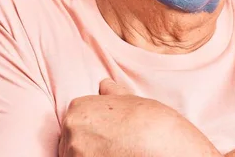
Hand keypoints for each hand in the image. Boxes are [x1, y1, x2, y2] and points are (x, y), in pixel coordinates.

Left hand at [59, 79, 221, 156]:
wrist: (163, 148)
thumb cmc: (151, 122)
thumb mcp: (134, 101)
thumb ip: (113, 94)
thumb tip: (104, 84)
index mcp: (79, 109)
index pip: (78, 118)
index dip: (97, 125)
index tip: (112, 132)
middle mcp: (71, 133)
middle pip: (74, 138)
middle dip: (91, 142)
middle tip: (117, 144)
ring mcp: (75, 156)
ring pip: (78, 156)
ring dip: (93, 155)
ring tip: (118, 153)